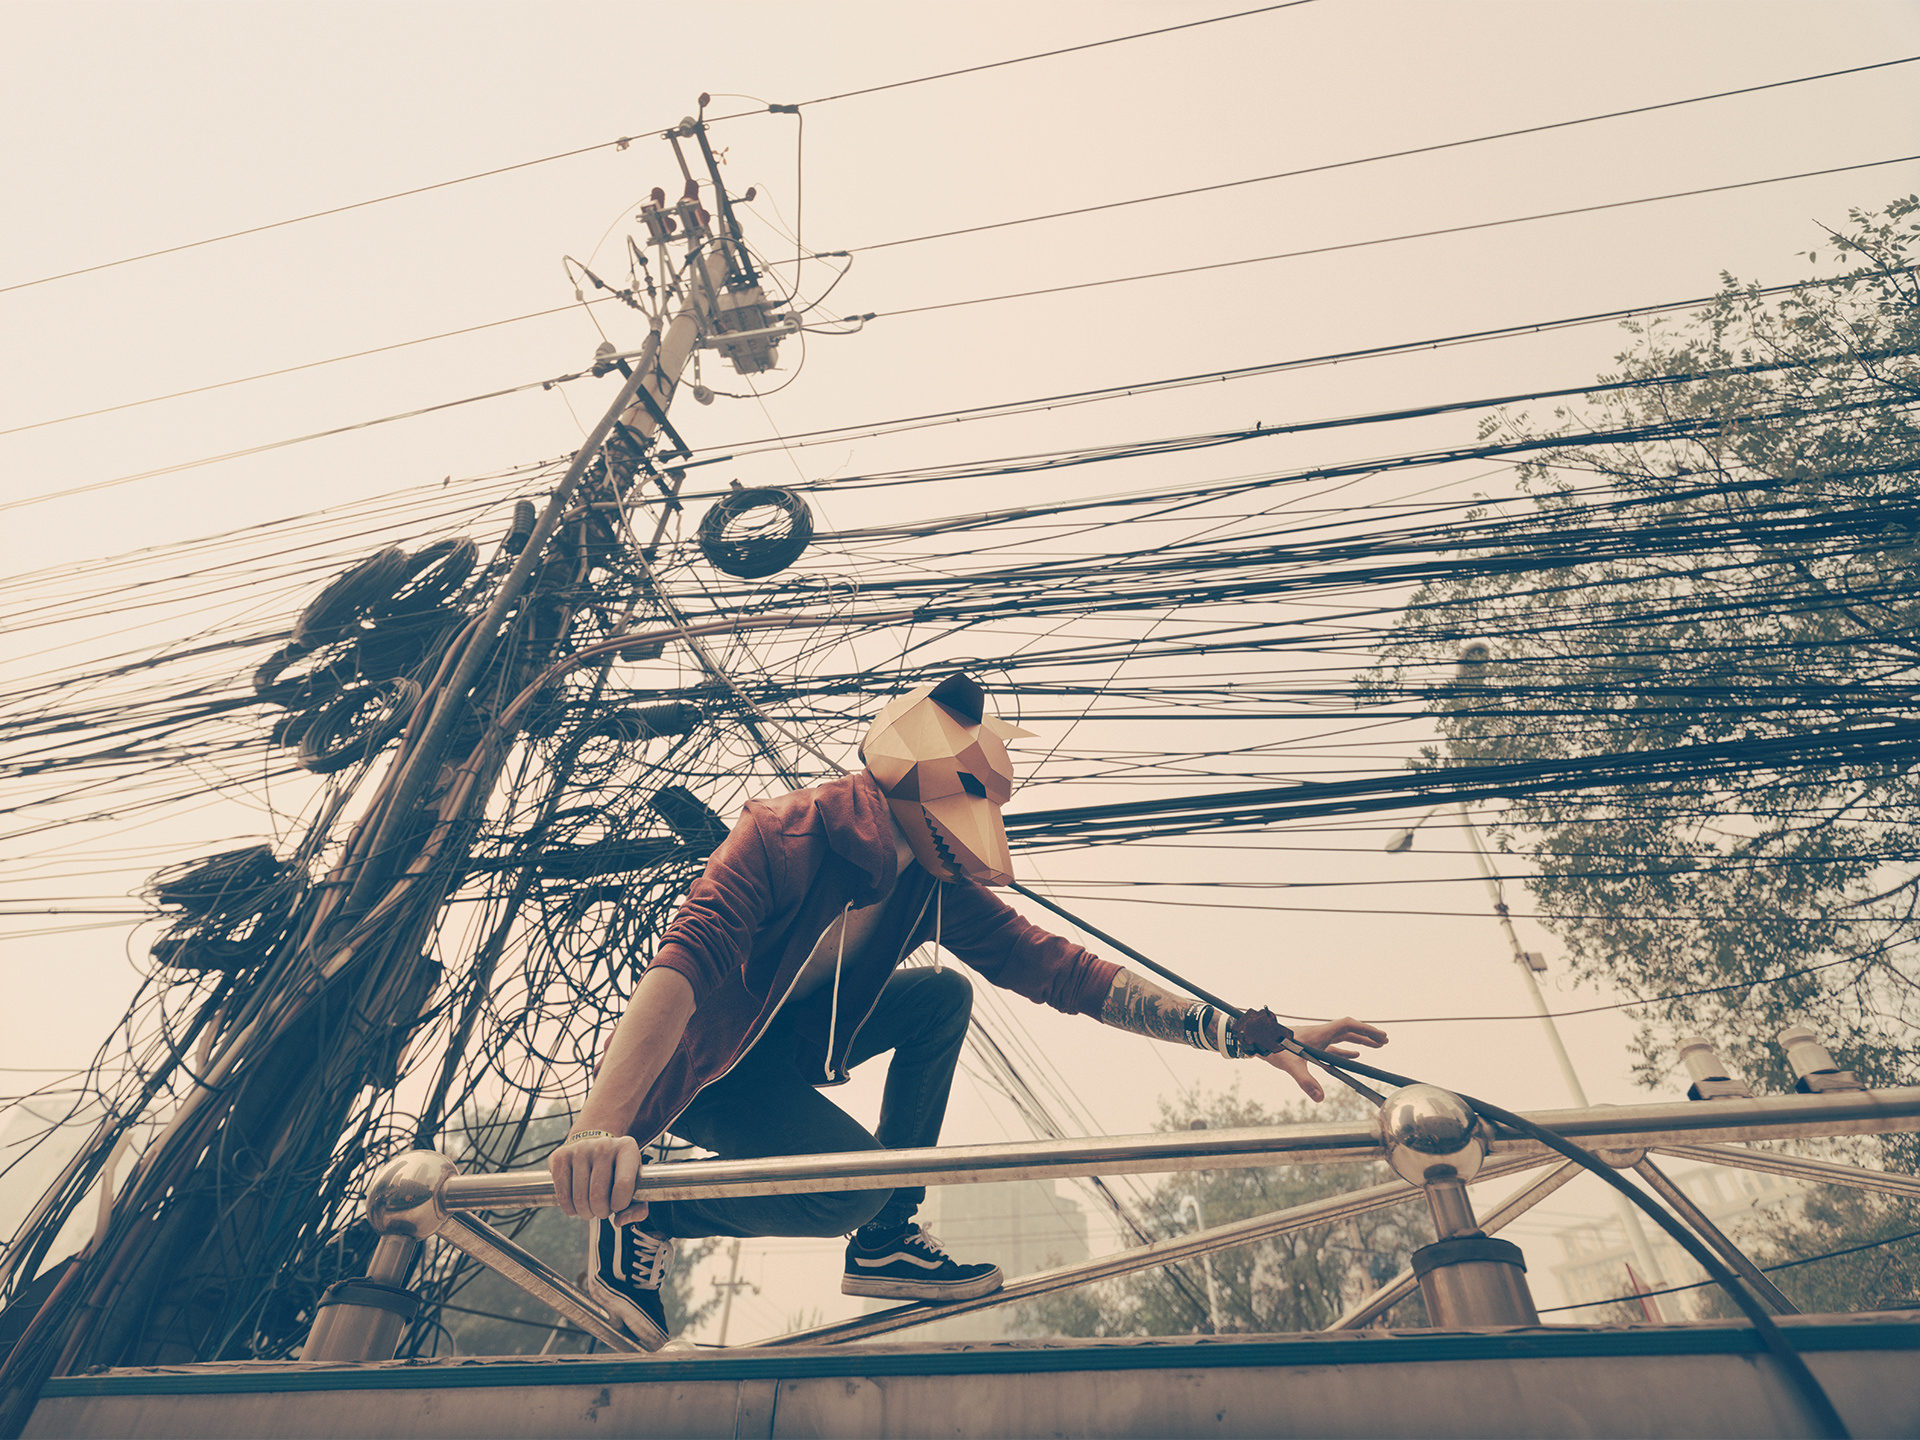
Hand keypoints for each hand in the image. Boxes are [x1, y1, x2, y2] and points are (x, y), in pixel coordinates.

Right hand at [549, 1129, 648, 1224]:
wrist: (594, 1146)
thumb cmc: (617, 1170)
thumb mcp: (635, 1183)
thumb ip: (637, 1208)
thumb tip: (620, 1221)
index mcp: (627, 1149)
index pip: (623, 1184)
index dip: (620, 1204)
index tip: (618, 1206)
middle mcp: (603, 1145)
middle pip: (598, 1194)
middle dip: (601, 1212)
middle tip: (602, 1210)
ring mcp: (580, 1149)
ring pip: (580, 1197)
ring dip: (585, 1212)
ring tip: (590, 1208)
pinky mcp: (561, 1157)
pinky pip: (562, 1194)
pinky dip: (569, 1208)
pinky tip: (576, 1206)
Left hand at [1260, 1016, 1387, 1101]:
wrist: (1257, 1041)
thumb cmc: (1272, 1049)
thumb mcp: (1290, 1066)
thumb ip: (1305, 1082)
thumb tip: (1320, 1099)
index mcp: (1319, 1034)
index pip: (1348, 1026)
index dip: (1366, 1030)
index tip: (1381, 1036)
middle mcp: (1320, 1034)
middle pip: (1349, 1031)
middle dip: (1367, 1035)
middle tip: (1385, 1041)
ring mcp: (1316, 1040)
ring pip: (1343, 1038)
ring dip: (1360, 1042)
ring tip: (1377, 1047)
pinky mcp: (1311, 1047)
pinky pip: (1334, 1048)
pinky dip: (1346, 1051)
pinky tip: (1354, 1057)